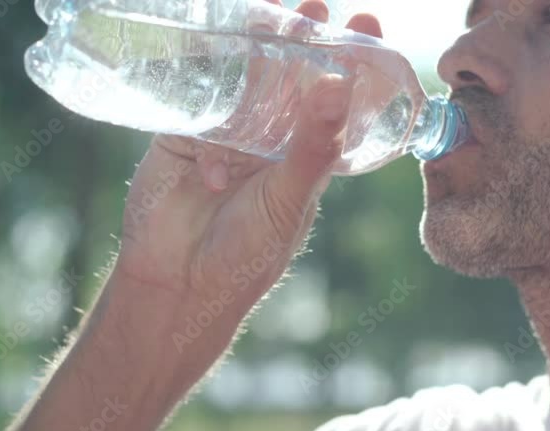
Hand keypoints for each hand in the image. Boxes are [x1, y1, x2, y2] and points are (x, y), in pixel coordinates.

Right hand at [113, 0, 382, 315]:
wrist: (179, 284)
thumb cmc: (248, 253)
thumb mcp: (289, 198)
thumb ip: (313, 147)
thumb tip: (339, 86)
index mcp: (306, 155)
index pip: (335, 99)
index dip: (352, 63)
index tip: (369, 24)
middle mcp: (270, 139)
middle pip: (289, 75)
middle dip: (303, 37)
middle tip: (316, 5)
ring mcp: (226, 133)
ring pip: (242, 76)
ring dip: (255, 42)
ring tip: (271, 8)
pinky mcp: (183, 132)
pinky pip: (194, 94)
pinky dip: (203, 80)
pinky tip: (215, 54)